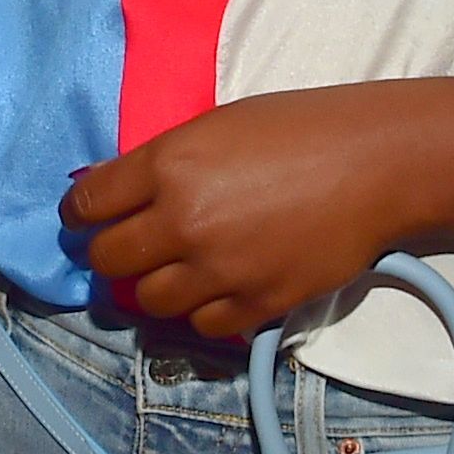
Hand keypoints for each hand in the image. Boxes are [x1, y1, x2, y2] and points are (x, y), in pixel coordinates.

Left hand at [63, 92, 424, 340]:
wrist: (375, 164)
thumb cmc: (298, 129)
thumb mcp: (215, 127)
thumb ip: (159, 161)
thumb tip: (105, 186)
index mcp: (168, 166)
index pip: (88, 204)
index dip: (78, 215)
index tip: (82, 220)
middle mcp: (184, 221)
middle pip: (109, 260)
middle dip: (109, 254)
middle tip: (125, 248)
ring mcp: (220, 269)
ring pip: (149, 301)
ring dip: (155, 286)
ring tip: (176, 269)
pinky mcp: (257, 304)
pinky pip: (203, 326)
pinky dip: (203, 311)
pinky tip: (218, 288)